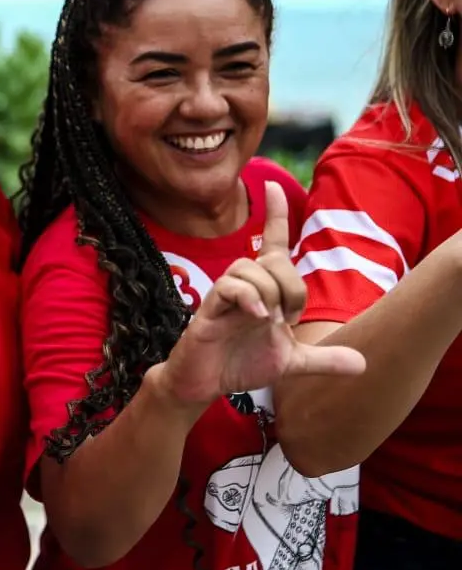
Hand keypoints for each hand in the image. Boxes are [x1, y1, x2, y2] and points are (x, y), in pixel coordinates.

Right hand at [158, 181, 365, 405]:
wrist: (205, 384)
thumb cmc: (241, 363)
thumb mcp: (291, 362)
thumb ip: (324, 359)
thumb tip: (364, 363)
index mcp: (264, 289)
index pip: (272, 243)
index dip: (274, 214)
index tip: (272, 185)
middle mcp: (245, 285)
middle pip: (274, 259)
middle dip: (291, 287)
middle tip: (287, 319)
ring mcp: (225, 296)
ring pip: (250, 268)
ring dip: (269, 293)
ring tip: (268, 321)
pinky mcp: (208, 310)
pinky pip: (229, 287)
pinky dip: (248, 298)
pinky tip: (256, 316)